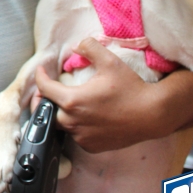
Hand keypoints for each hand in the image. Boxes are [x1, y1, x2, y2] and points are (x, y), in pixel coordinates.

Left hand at [34, 38, 161, 152]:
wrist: (153, 114)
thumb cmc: (131, 88)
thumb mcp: (110, 61)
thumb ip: (89, 47)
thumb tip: (76, 46)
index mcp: (72, 101)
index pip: (43, 88)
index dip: (39, 76)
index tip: (41, 71)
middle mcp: (73, 122)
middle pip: (46, 112)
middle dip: (43, 100)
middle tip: (47, 91)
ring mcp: (82, 137)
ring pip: (61, 126)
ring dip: (60, 114)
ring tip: (65, 103)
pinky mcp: (91, 146)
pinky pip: (76, 136)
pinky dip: (75, 127)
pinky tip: (84, 118)